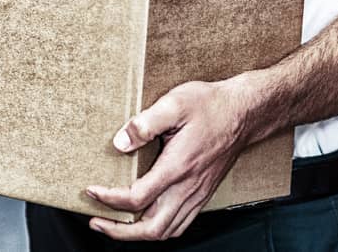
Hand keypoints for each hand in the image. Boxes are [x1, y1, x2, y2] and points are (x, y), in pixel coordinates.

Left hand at [84, 79, 258, 240]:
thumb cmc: (212, 105)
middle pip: (150, 228)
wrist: (245, 112)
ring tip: (115, 225)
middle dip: (119, 231)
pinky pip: (179, 224)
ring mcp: (197, 193)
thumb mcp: (175, 103)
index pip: (137, 198)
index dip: (109, 199)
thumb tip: (119, 142)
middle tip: (96, 221)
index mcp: (178, 167)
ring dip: (137, 234)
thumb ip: (145, 123)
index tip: (92, 190)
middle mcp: (188, 187)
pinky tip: (146, 220)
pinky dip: (158, 230)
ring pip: (166, 231)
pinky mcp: (203, 193)